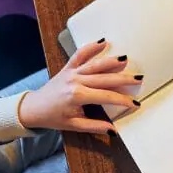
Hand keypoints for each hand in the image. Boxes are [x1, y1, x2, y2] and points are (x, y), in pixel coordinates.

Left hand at [19, 40, 141, 133]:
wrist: (33, 108)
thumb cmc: (52, 117)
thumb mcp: (74, 125)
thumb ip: (94, 126)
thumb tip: (112, 130)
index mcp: (78, 96)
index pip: (107, 97)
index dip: (123, 100)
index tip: (135, 103)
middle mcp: (76, 81)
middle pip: (105, 79)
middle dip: (124, 79)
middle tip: (139, 79)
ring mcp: (72, 72)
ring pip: (96, 65)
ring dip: (112, 61)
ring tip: (126, 59)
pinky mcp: (68, 67)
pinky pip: (80, 54)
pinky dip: (91, 47)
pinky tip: (103, 42)